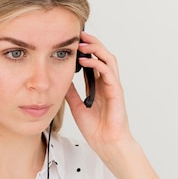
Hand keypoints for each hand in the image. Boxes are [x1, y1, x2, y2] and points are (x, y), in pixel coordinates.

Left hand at [65, 32, 133, 160]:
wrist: (106, 144)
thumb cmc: (96, 129)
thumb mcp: (76, 106)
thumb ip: (71, 92)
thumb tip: (60, 79)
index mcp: (99, 87)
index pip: (94, 62)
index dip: (86, 51)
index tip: (73, 43)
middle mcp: (107, 84)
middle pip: (102, 56)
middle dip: (92, 43)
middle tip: (79, 34)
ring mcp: (113, 87)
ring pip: (108, 59)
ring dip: (96, 48)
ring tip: (83, 41)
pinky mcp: (116, 92)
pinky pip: (108, 72)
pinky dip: (96, 63)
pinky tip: (85, 60)